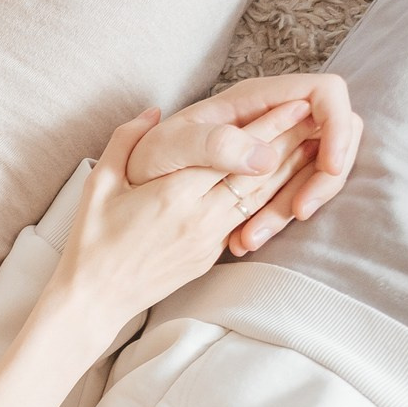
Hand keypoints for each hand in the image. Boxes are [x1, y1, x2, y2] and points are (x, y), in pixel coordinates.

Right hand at [0, 107, 314, 406]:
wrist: (92, 301)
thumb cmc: (89, 244)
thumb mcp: (97, 186)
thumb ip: (124, 142)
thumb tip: (152, 113)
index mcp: (172, 194)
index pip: (230, 153)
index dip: (265, 127)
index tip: (291, 105)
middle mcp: (198, 216)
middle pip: (255, 174)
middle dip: (289, 142)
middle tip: (318, 116)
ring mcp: (208, 239)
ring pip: (259, 198)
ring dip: (289, 170)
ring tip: (314, 144)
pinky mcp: (210, 256)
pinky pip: (247, 222)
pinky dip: (272, 199)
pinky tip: (287, 183)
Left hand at [127, 73, 360, 253]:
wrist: (122, 192)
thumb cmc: (142, 161)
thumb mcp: (170, 147)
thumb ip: (215, 143)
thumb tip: (266, 157)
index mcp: (255, 98)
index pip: (325, 94)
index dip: (337, 126)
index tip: (331, 166)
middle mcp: (269, 119)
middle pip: (330, 137)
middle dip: (321, 177)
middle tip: (298, 211)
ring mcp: (270, 149)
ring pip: (312, 172)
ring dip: (292, 206)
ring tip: (250, 239)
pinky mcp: (262, 181)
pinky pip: (288, 197)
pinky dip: (273, 220)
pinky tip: (243, 242)